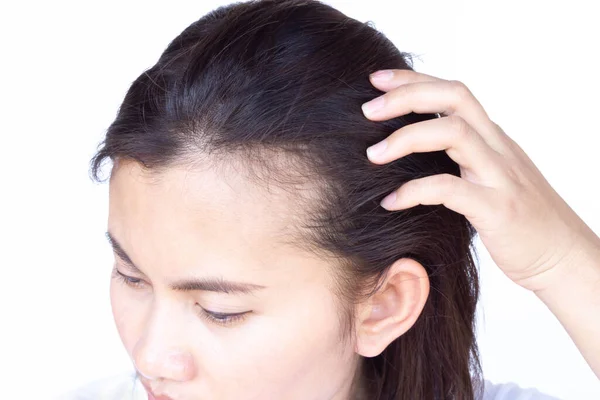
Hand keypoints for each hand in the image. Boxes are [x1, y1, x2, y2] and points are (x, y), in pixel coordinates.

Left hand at [362, 69, 599, 291]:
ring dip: (406, 138)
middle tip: (367, 110)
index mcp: (493, 138)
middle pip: (454, 98)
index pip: (453, 92)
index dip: (413, 80)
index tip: (376, 79)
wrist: (562, 257)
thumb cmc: (518, 219)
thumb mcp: (490, 177)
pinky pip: (448, 188)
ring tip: (372, 156)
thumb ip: (462, 158)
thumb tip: (415, 149)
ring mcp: (499, 176)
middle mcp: (497, 148)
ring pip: (454, 133)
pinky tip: (390, 202)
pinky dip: (413, 191)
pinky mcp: (496, 209)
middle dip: (407, 96)